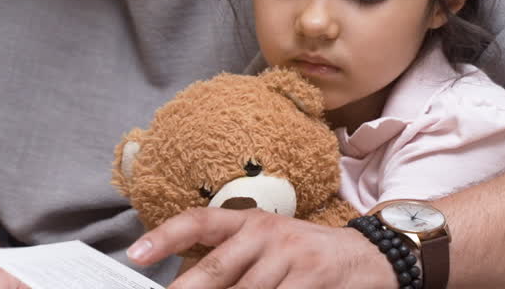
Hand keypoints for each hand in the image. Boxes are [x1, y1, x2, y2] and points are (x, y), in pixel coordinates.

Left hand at [129, 207, 397, 288]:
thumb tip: (185, 285)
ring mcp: (291, 259)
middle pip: (217, 270)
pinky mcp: (311, 282)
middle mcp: (268, 234)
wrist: (369, 257)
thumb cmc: (306, 256)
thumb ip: (231, 262)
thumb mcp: (269, 245)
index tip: (135, 254)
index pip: (201, 221)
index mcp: (251, 222)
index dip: (166, 236)